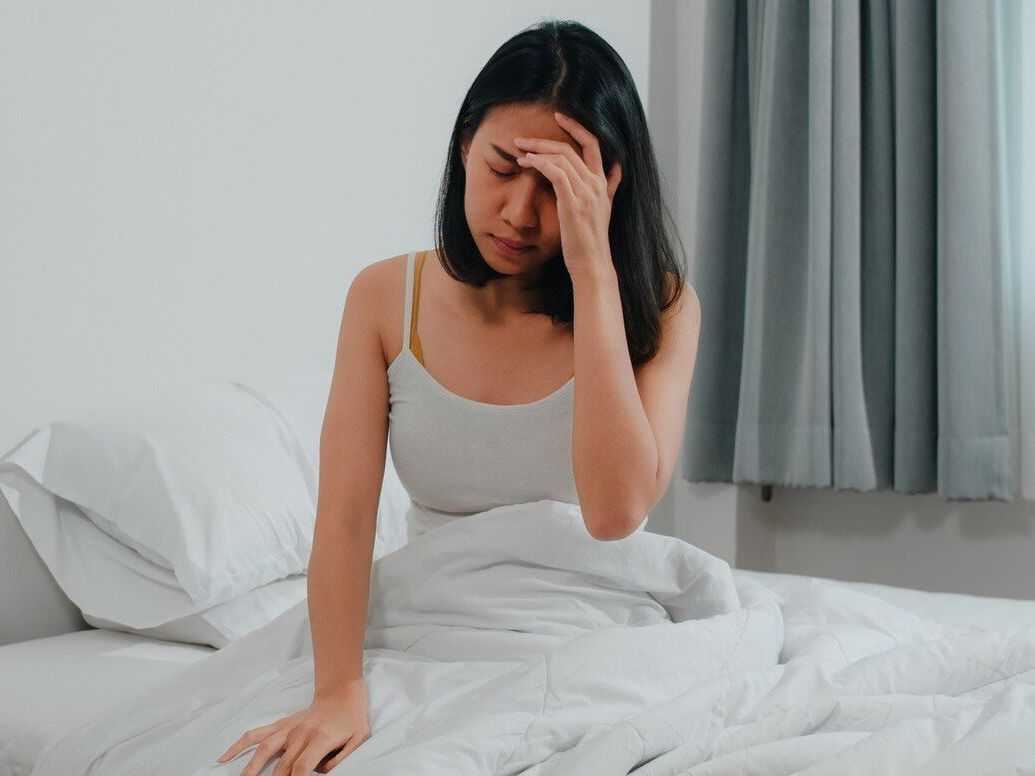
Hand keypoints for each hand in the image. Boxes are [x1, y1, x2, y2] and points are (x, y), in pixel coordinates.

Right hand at [215, 682, 370, 774]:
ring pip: (264, 750)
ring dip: (252, 769)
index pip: (302, 766)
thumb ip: (343, 758)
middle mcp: (300, 733)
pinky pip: (256, 734)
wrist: (341, 694)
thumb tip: (323, 771)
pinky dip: (239, 744)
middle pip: (282, 765)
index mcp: (320, 738)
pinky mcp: (280, 725)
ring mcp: (287, 729)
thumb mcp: (359, 739)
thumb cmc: (351, 720)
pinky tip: (225, 756)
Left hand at [513, 111, 621, 278]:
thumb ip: (611, 185)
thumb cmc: (591, 240)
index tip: (559, 116)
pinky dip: (539, 163)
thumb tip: (617, 168)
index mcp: (603, 183)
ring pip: (561, 157)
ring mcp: (586, 192)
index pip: (593, 144)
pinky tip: (526, 162)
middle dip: (544, 139)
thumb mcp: (606, 208)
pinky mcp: (573, 202)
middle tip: (523, 138)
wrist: (593, 263)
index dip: (577, 127)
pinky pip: (555, 172)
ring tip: (519, 151)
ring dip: (536, 150)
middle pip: (571, 147)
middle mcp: (596, 183)